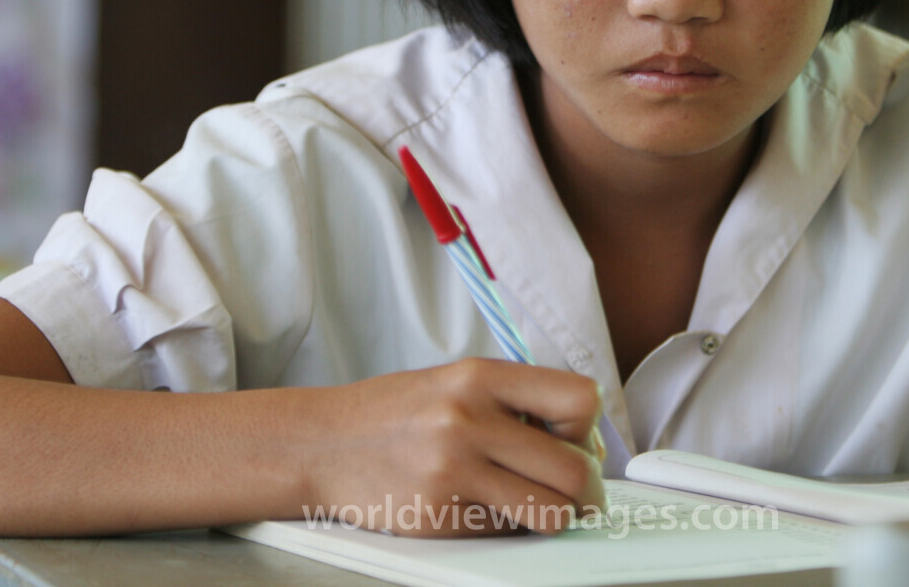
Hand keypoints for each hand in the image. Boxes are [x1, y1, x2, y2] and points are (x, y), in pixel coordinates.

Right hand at [296, 358, 605, 535]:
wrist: (318, 445)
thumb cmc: (391, 414)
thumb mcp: (453, 382)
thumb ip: (514, 402)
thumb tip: (584, 441)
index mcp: (479, 376)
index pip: (578, 399)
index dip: (589, 429)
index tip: (579, 443)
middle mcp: (469, 419)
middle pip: (575, 468)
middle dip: (589, 491)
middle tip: (582, 496)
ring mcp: (453, 470)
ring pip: (551, 511)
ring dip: (558, 516)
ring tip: (541, 508)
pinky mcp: (439, 514)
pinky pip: (506, 531)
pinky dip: (510, 527)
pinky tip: (487, 510)